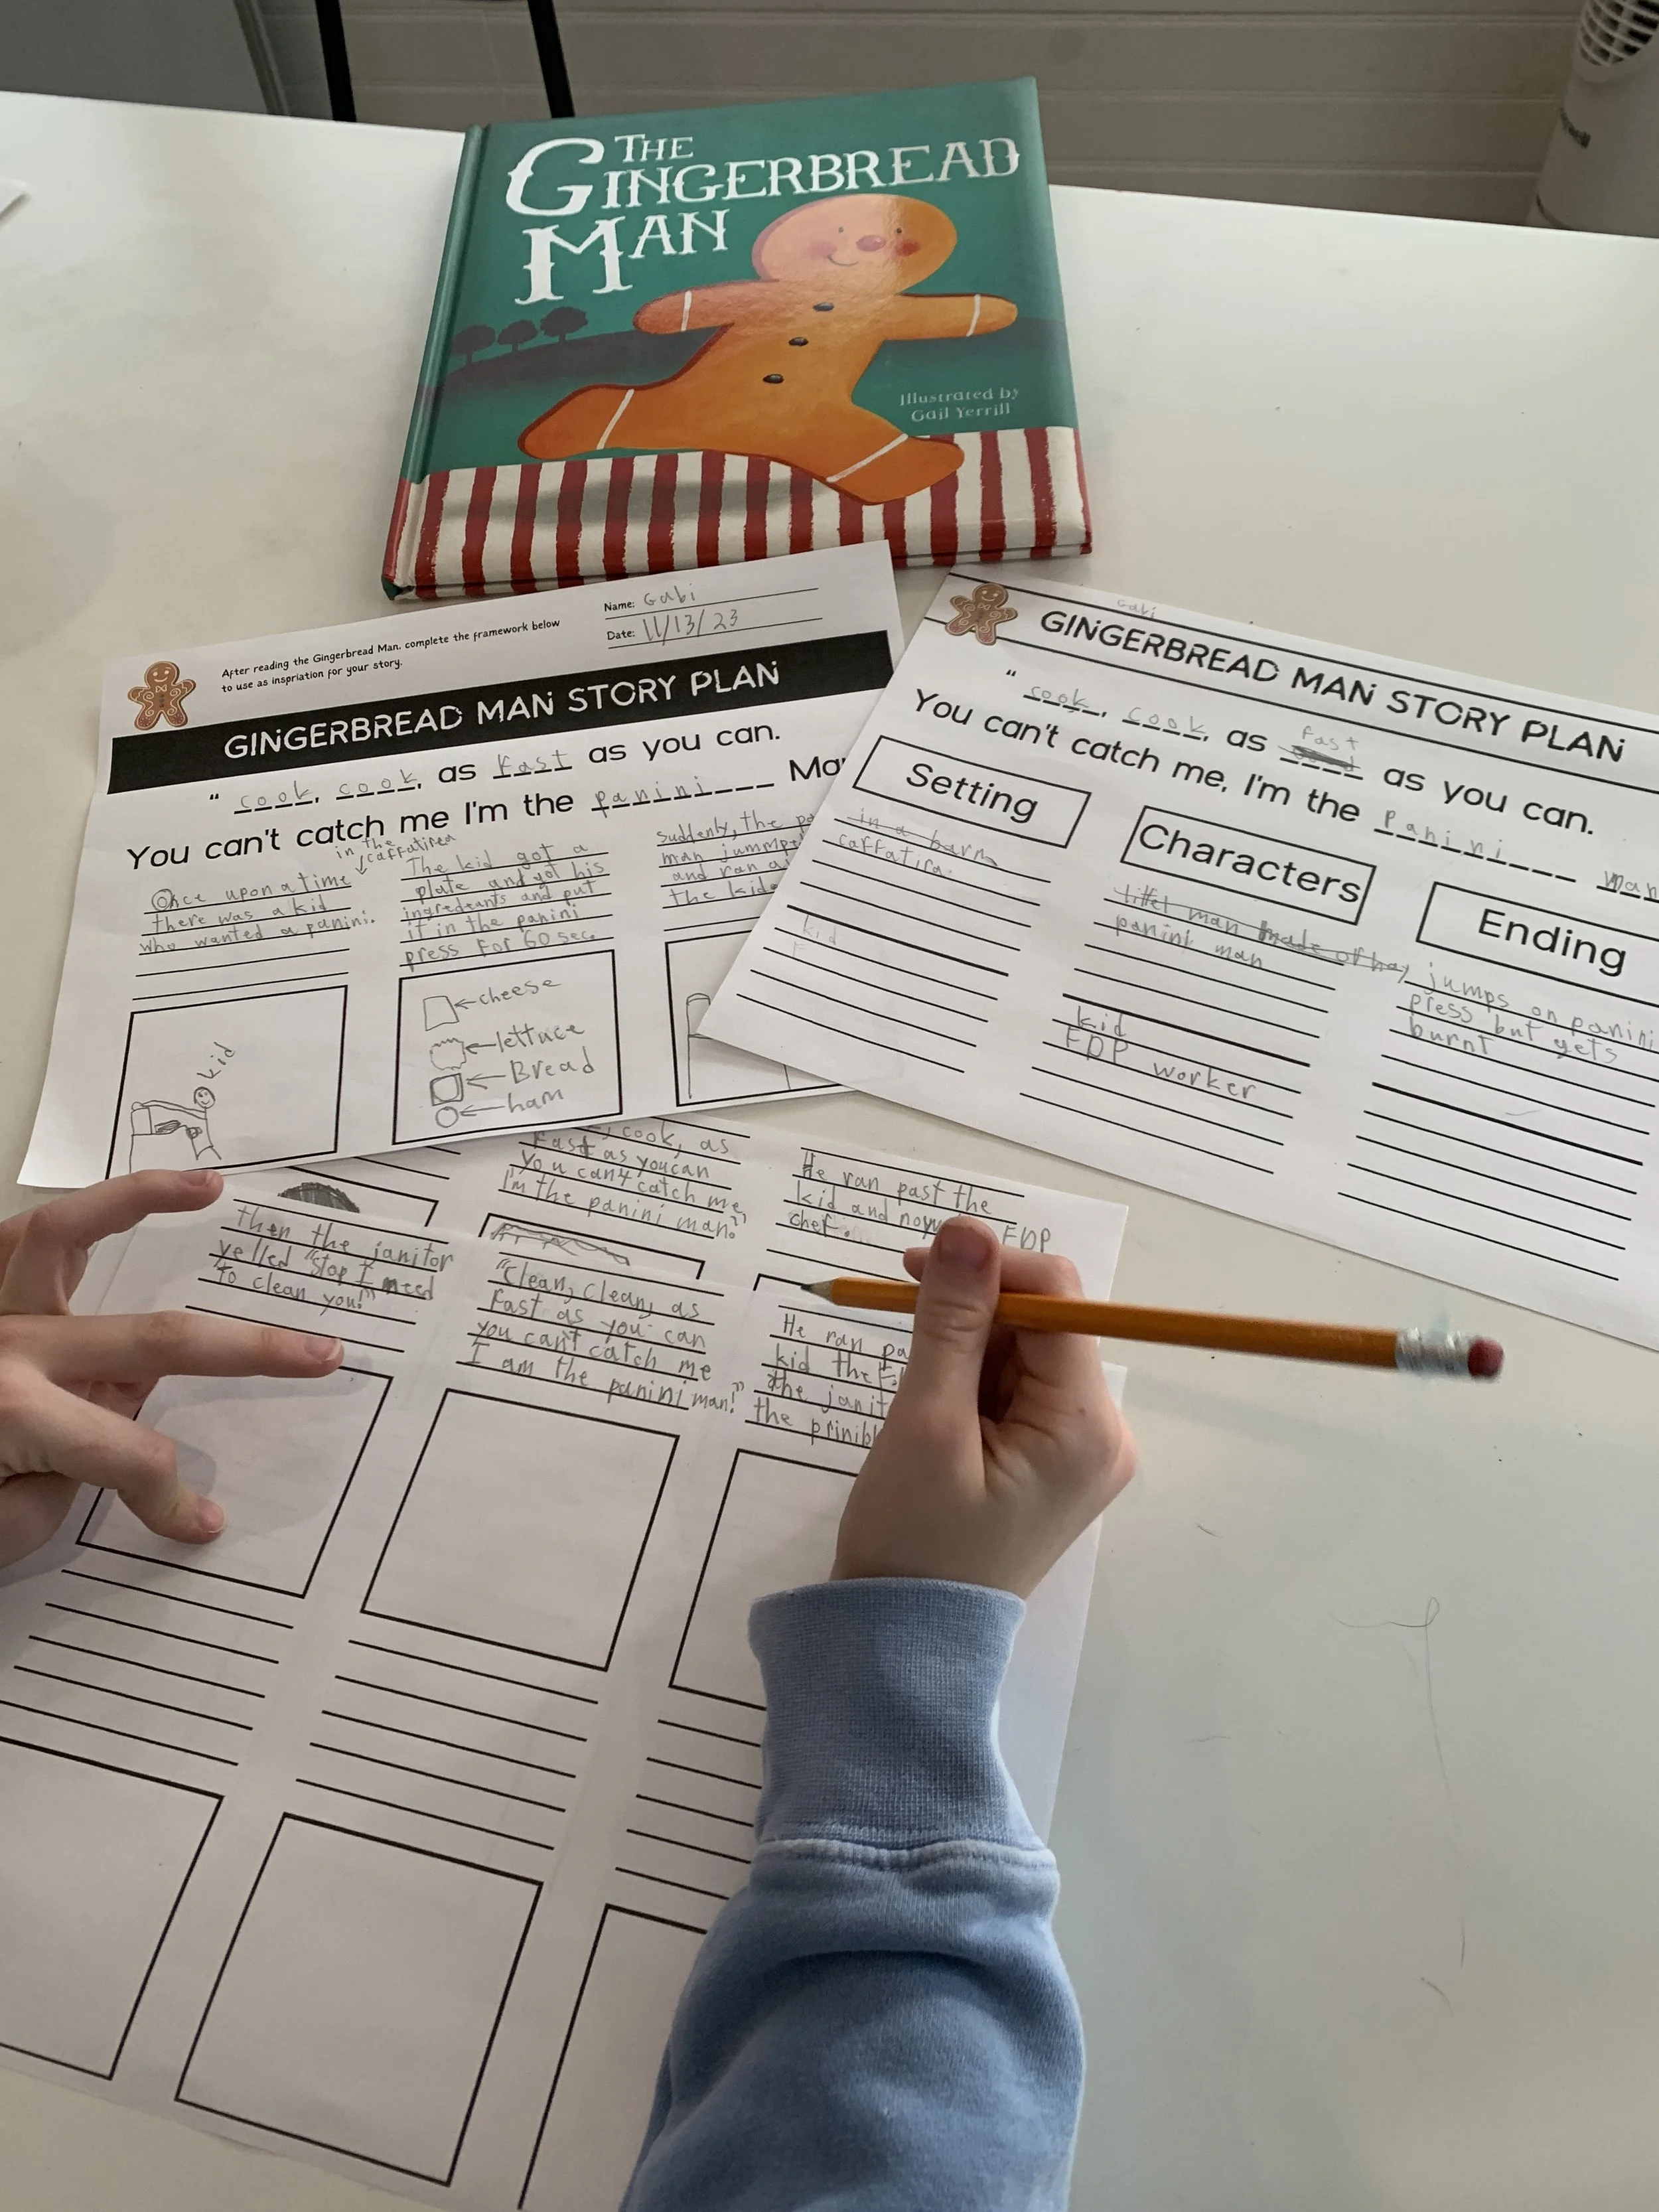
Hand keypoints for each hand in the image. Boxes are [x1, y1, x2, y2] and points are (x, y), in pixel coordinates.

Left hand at [0, 1170, 343, 1569]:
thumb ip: (62, 1482)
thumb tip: (115, 1430)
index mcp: (13, 1413)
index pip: (131, 1456)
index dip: (171, 1499)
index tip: (196, 1526)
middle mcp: (5, 1346)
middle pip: (155, 1339)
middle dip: (250, 1353)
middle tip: (321, 1354)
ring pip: (63, 1233)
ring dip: (142, 1201)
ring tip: (209, 1187)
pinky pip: (22, 1238)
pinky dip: (80, 1212)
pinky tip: (132, 1200)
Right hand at [832, 1215, 1135, 1597]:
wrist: (901, 1644)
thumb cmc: (912, 1541)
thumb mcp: (925, 1422)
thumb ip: (949, 1321)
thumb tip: (968, 1228)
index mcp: (1088, 1427)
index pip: (1058, 1300)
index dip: (990, 1269)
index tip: (915, 1269)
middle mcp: (1102, 1434)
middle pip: (1043, 1324)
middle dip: (972, 1316)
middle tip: (902, 1334)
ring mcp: (1078, 1451)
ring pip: (1023, 1353)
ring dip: (964, 1350)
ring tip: (919, 1406)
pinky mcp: (1048, 1463)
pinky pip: (1014, 1390)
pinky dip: (969, 1383)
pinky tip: (934, 1418)